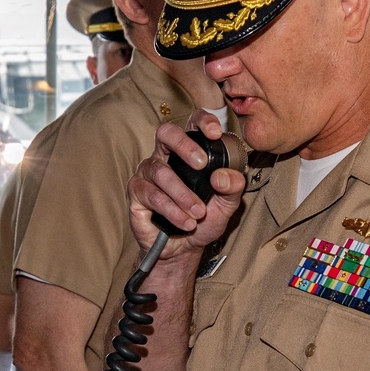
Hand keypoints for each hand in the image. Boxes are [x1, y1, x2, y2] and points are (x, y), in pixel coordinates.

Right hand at [127, 111, 245, 257]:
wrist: (183, 249)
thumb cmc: (202, 220)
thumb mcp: (226, 205)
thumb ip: (233, 188)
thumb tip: (222, 176)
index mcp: (188, 152)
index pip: (191, 123)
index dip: (202, 121)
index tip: (215, 133)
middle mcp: (164, 157)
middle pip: (166, 133)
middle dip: (184, 145)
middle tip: (201, 164)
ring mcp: (147, 174)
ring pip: (161, 172)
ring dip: (183, 194)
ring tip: (199, 213)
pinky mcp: (136, 193)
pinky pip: (153, 196)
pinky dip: (172, 210)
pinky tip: (186, 222)